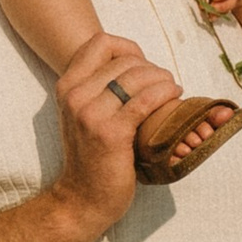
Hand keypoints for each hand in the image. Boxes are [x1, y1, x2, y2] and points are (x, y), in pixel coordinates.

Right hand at [50, 35, 179, 233]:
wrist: (82, 200)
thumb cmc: (91, 159)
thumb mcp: (84, 115)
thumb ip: (98, 89)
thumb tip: (135, 65)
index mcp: (67, 86)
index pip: (100, 42)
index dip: (129, 48)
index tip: (143, 67)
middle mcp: (75, 95)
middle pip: (125, 60)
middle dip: (152, 68)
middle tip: (165, 84)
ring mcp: (91, 113)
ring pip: (137, 76)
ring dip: (163, 79)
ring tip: (173, 90)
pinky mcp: (111, 132)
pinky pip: (146, 100)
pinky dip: (165, 93)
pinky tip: (174, 97)